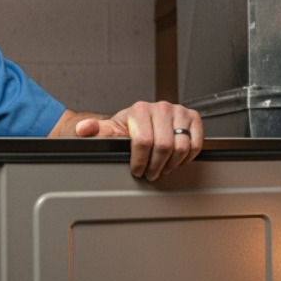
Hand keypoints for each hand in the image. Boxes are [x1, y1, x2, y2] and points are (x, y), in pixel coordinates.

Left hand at [73, 101, 202, 180]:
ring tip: (162, 168)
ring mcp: (178, 111)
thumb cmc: (126, 127)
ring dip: (171, 164)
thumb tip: (84, 129)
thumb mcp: (108, 130)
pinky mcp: (192, 118)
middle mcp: (160, 107)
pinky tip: (176, 160)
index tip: (137, 170)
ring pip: (181, 146)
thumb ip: (96, 131)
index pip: (143, 142)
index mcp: (139, 110)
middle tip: (150, 173)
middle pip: (164, 146)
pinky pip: (196, 143)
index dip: (140, 162)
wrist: (139, 120)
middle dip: (156, 166)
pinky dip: (187, 157)